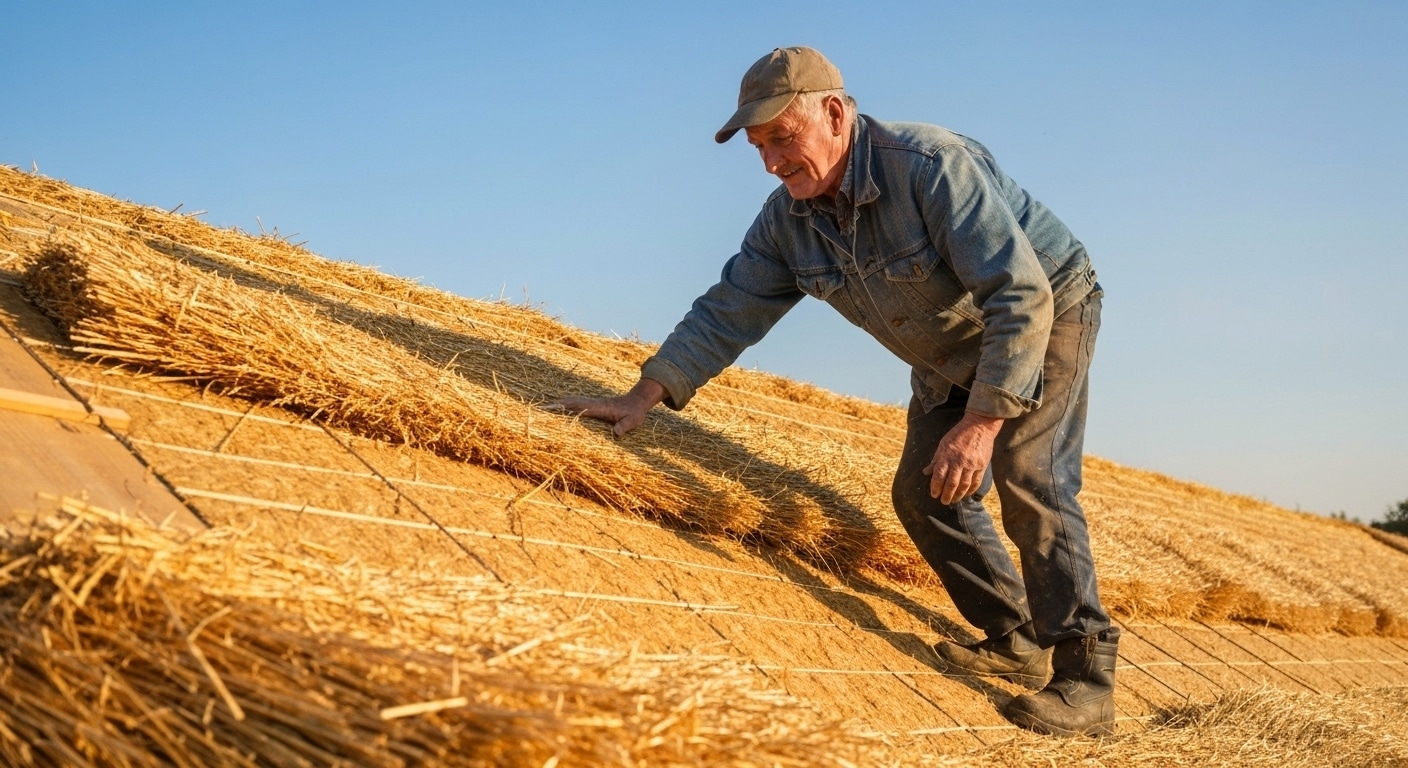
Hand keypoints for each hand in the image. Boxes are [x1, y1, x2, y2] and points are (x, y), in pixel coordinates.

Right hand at [544, 377, 666, 436]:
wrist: (638, 401)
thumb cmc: (635, 412)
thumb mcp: (633, 421)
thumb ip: (625, 426)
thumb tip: (616, 433)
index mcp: (600, 407)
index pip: (580, 406)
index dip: (567, 406)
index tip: (554, 407)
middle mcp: (595, 403)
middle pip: (573, 401)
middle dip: (558, 404)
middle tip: (542, 407)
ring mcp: (594, 403)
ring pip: (574, 401)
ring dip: (561, 403)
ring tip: (546, 407)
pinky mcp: (595, 405)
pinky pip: (579, 404)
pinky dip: (568, 404)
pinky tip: (561, 408)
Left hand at [922, 413, 1003, 503]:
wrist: (978, 426)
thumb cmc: (958, 434)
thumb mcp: (943, 444)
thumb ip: (936, 459)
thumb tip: (926, 472)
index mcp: (946, 456)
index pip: (939, 476)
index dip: (935, 487)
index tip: (934, 494)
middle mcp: (958, 461)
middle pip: (951, 484)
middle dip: (946, 495)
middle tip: (943, 501)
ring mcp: (971, 464)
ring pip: (964, 485)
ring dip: (958, 495)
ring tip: (954, 500)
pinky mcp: (981, 465)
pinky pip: (976, 482)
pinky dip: (971, 490)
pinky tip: (967, 494)